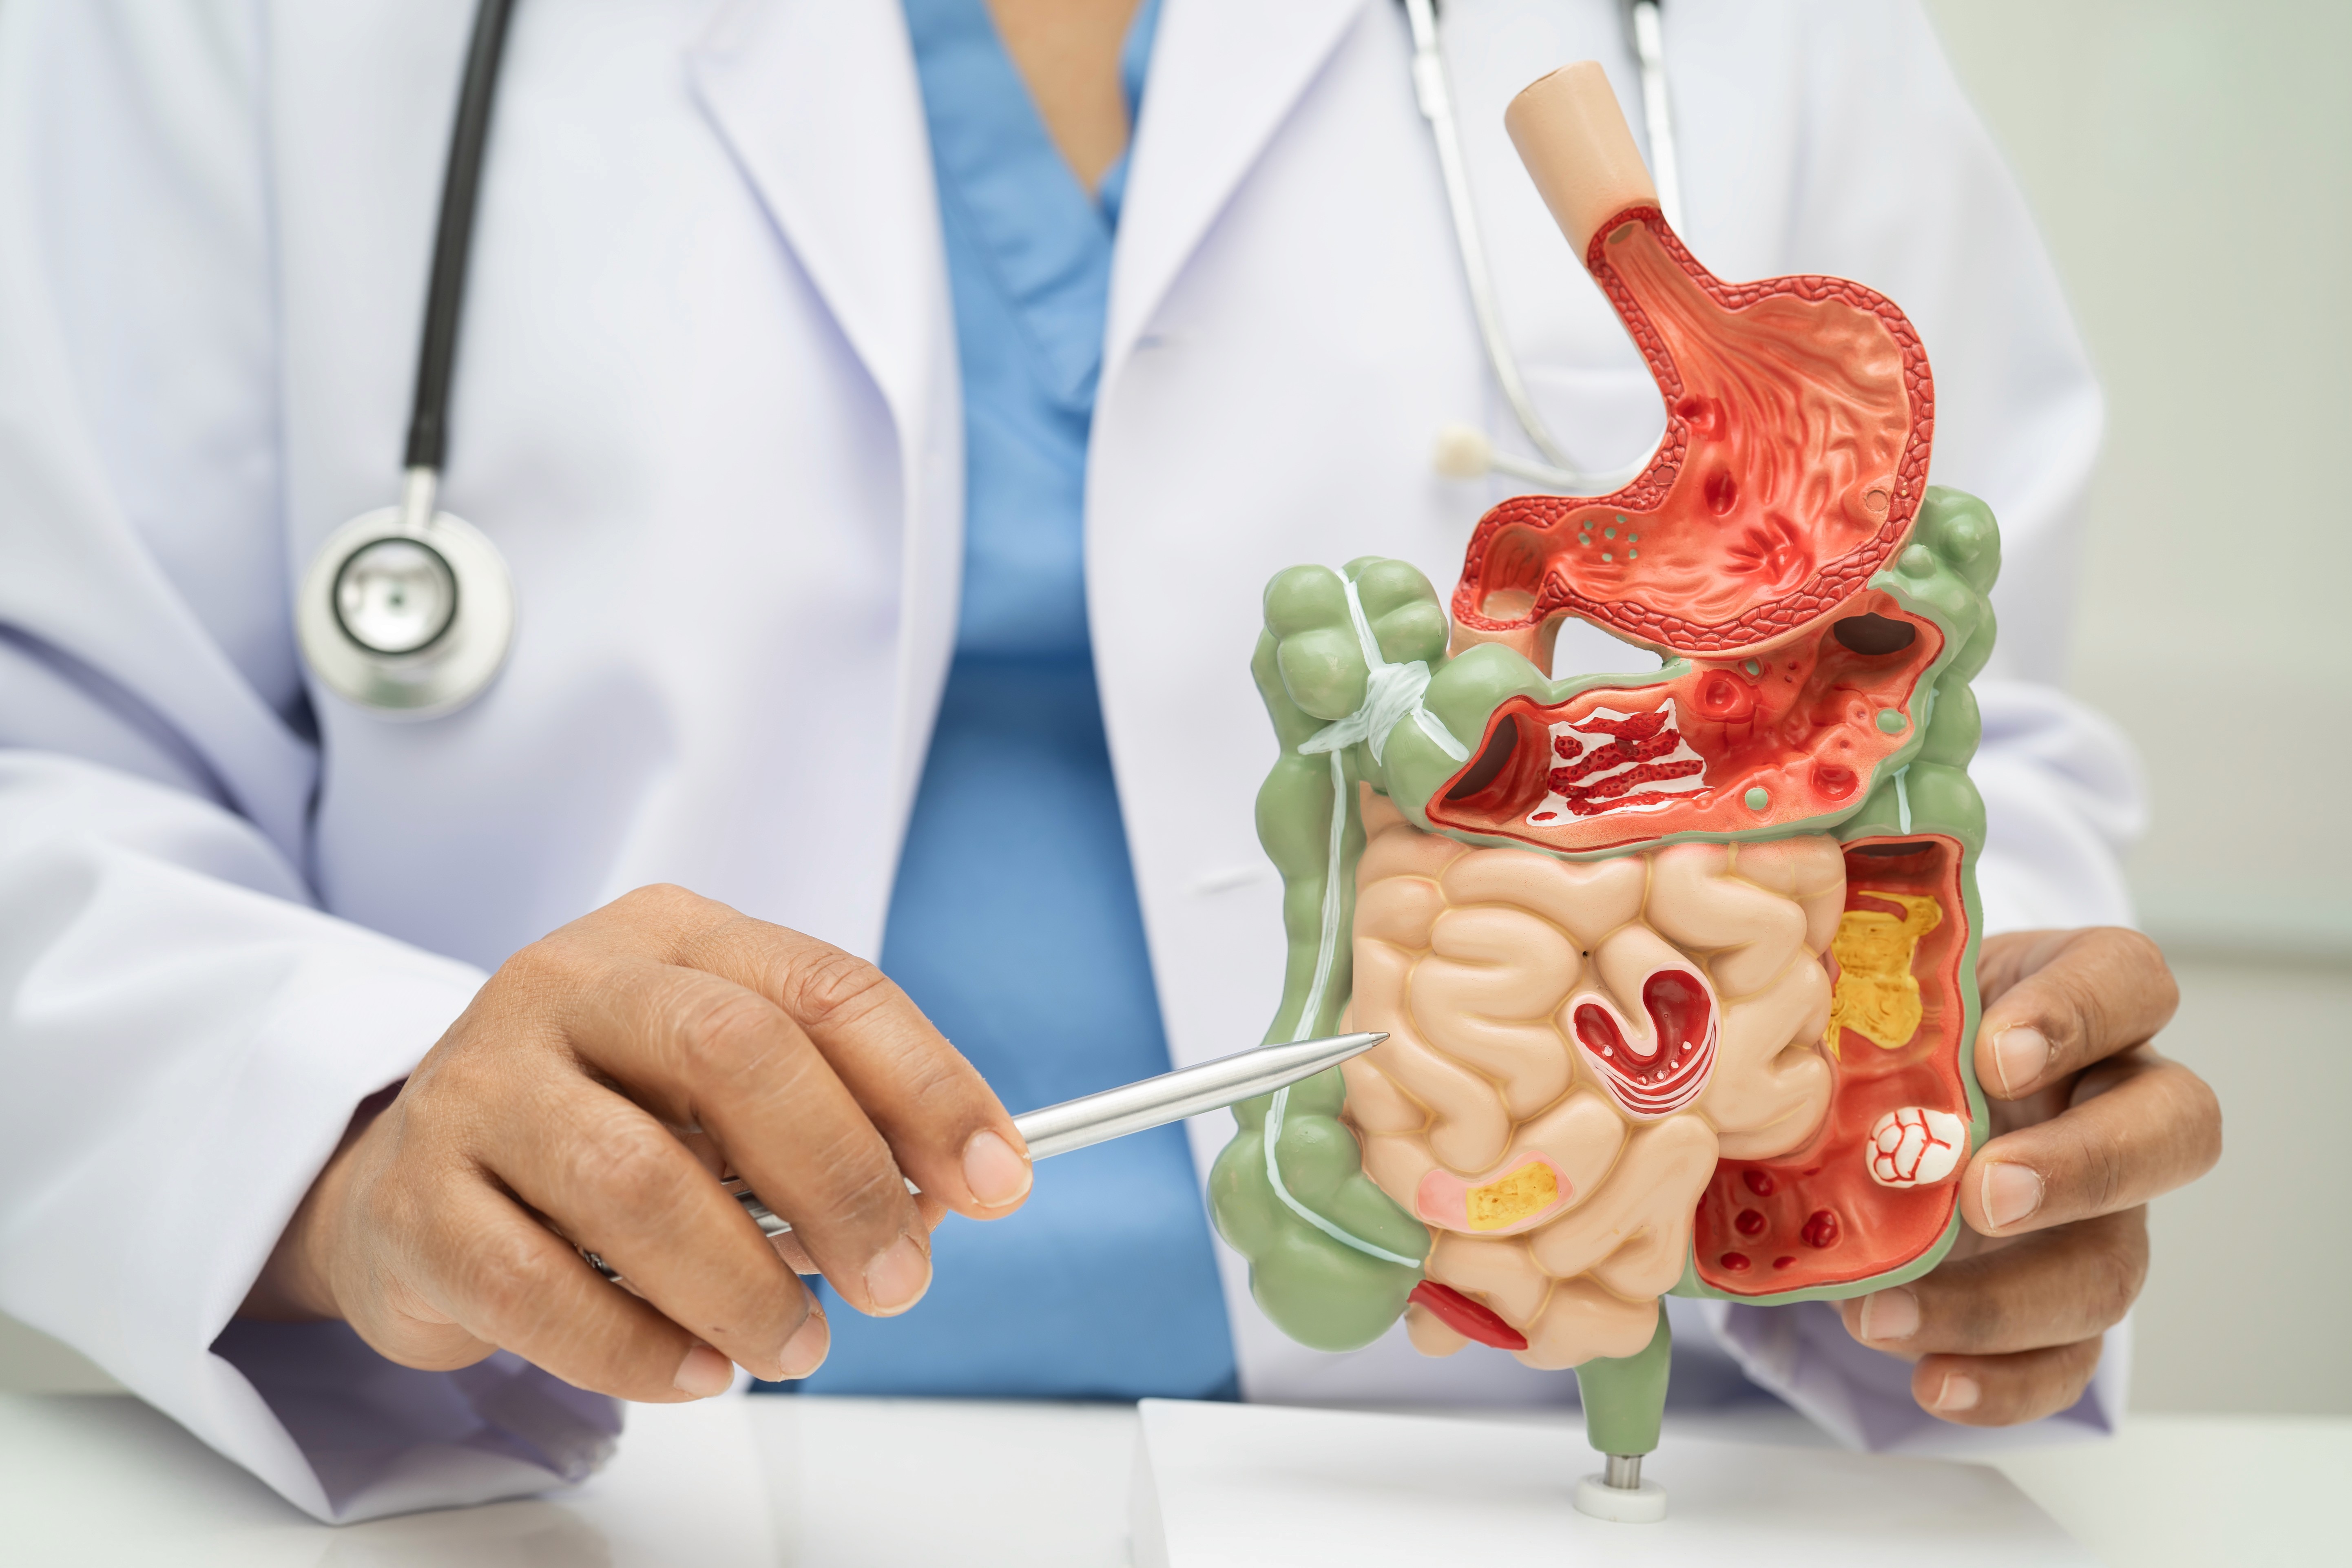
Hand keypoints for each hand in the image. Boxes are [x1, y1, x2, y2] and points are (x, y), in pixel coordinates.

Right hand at [240, 885, 1032, 1398]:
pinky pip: (540, 1287)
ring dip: (744, 1283)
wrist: (414, 1174)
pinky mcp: (416, 1201)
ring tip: (797, 1344)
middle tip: (896, 1278)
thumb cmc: (606, 1123)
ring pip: (636, 1182)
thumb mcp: (726, 1092)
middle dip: (840, 1178)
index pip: (826, 988)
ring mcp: (479, 1086)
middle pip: (733, 1056)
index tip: (996, 1180)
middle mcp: (568, 986)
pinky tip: (698, 1370)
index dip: (926, 1086)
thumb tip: (957, 1188)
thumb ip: (839, 1120)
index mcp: (670, 937)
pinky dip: (639, 1347)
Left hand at [1836, 928, 2219, 1423]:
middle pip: (2175, 1126)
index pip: (2127, 980)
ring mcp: (2100, 1207)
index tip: (1992, 1054)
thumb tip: (1755, 1009)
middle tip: (1981, 1195)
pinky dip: (2003, 1381)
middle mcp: (2109, 1098)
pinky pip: (2069, 1355)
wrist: (1858, 1094)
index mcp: (2068, 995)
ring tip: (1887, 1315)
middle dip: (2084, 1168)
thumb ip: (1845, 982)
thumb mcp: (1866, 984)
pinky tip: (1930, 1381)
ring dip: (2004, 1303)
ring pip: (2114, 1265)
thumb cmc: (1875, 1019)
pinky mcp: (2061, 1292)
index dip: (2080, 1013)